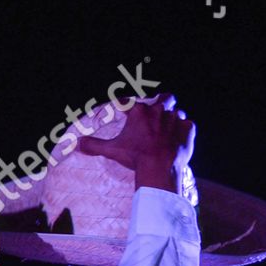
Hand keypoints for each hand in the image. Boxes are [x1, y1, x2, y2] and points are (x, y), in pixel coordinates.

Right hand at [77, 94, 193, 191]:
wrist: (159, 167)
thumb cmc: (135, 157)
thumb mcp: (112, 150)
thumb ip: (94, 145)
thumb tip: (77, 143)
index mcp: (139, 112)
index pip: (128, 103)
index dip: (123, 104)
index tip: (121, 106)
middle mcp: (159, 110)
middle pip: (164, 98)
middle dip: (162, 101)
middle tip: (158, 110)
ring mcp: (176, 118)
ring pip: (177, 111)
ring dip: (173, 117)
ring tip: (168, 128)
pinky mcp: (188, 129)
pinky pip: (187, 125)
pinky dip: (183, 130)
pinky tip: (178, 138)